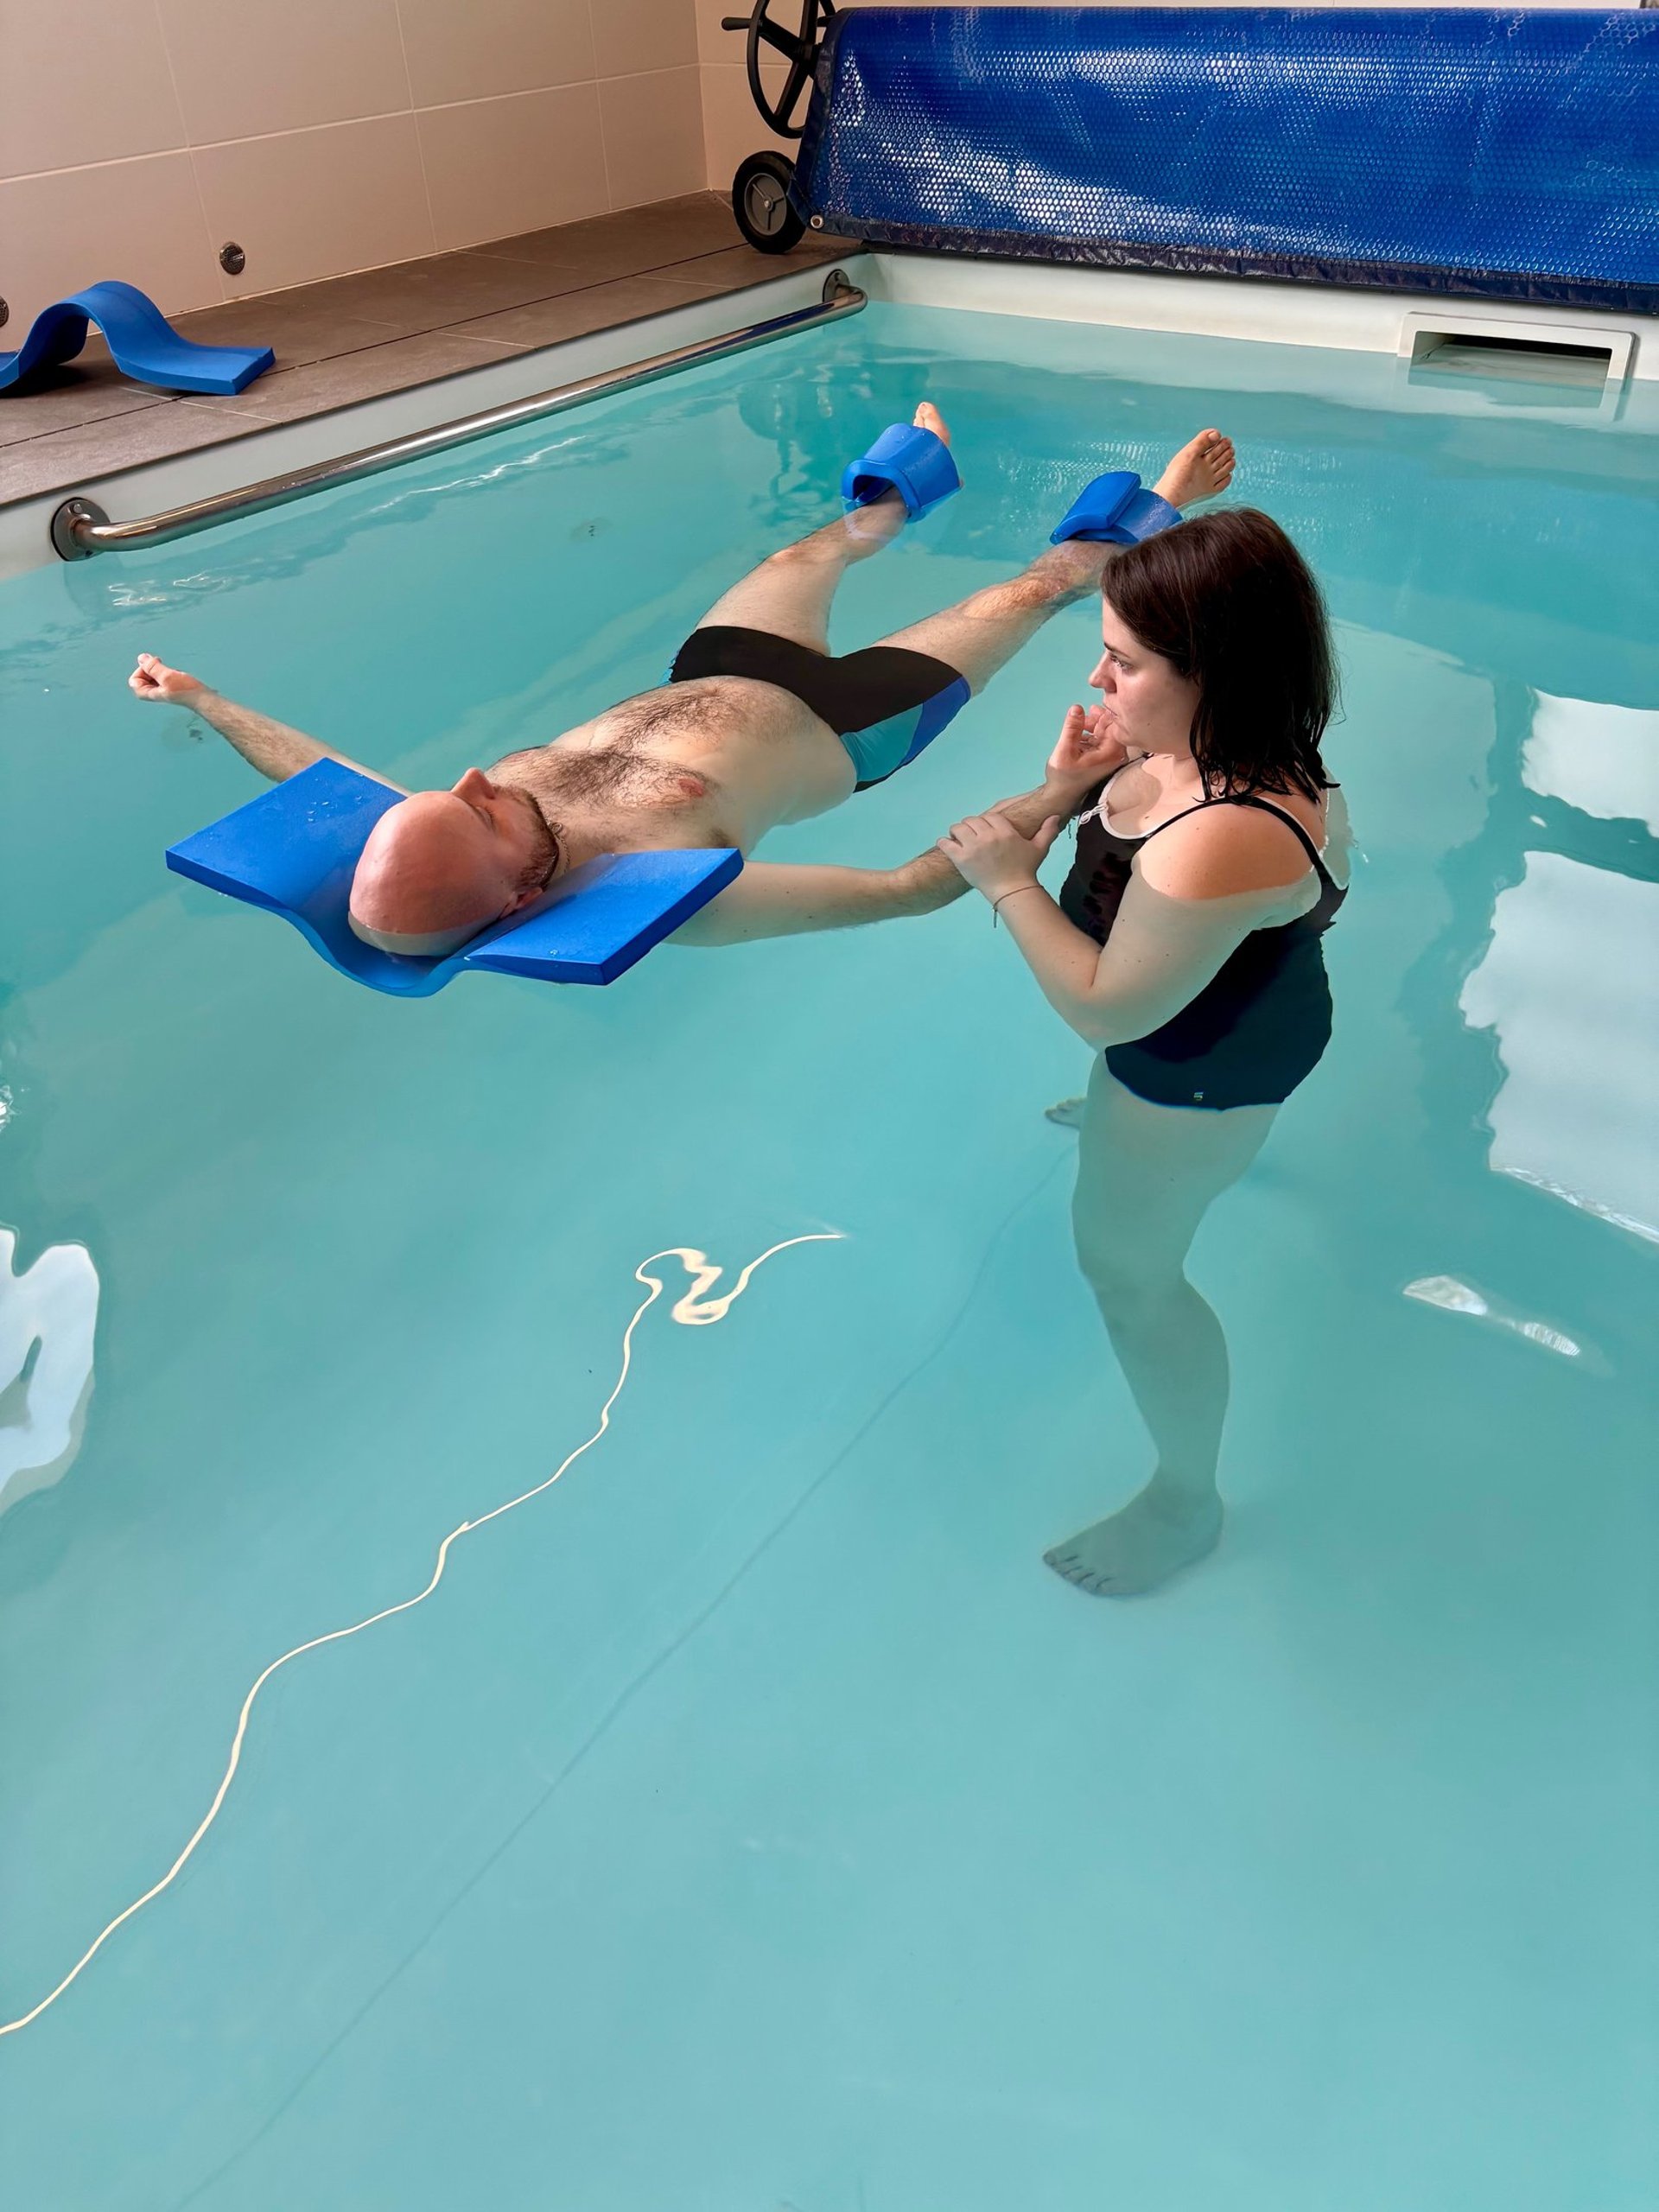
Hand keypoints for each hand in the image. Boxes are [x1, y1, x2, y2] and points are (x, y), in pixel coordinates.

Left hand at [129, 652, 206, 706]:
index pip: (134, 680)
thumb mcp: (167, 676)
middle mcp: (154, 693)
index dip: (140, 670)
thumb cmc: (187, 691)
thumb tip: (141, 658)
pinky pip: (161, 677)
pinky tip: (175, 673)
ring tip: (169, 670)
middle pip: (142, 678)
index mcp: (150, 693)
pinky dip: (165, 672)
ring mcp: (162, 691)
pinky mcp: (170, 688)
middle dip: (149, 668)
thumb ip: (152, 667)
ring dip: (159, 669)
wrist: (203, 698)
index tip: (152, 665)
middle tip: (160, 663)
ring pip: (152, 677)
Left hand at [937, 809, 1063, 897]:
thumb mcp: (1039, 849)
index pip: (990, 817)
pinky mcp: (961, 859)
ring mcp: (973, 847)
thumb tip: (1056, 816)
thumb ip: (1047, 831)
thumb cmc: (1026, 871)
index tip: (985, 830)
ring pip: (958, 828)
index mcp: (1005, 831)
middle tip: (970, 835)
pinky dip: (944, 842)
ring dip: (957, 832)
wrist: (1012, 892)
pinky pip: (947, 844)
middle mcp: (988, 836)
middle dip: (971, 826)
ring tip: (958, 839)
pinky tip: (945, 844)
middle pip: (973, 820)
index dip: (987, 822)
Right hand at [1047, 702, 1126, 785]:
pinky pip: (1101, 738)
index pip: (1114, 723)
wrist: (1062, 795)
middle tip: (1080, 718)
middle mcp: (1116, 754)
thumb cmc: (1064, 777)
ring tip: (1076, 728)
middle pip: (1111, 726)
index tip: (1089, 709)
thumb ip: (1072, 727)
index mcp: (1112, 752)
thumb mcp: (1065, 749)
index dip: (1102, 713)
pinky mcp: (1104, 757)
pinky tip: (1078, 737)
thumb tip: (1077, 707)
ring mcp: (1111, 756)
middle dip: (1096, 719)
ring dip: (1091, 726)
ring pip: (1105, 731)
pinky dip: (1090, 734)